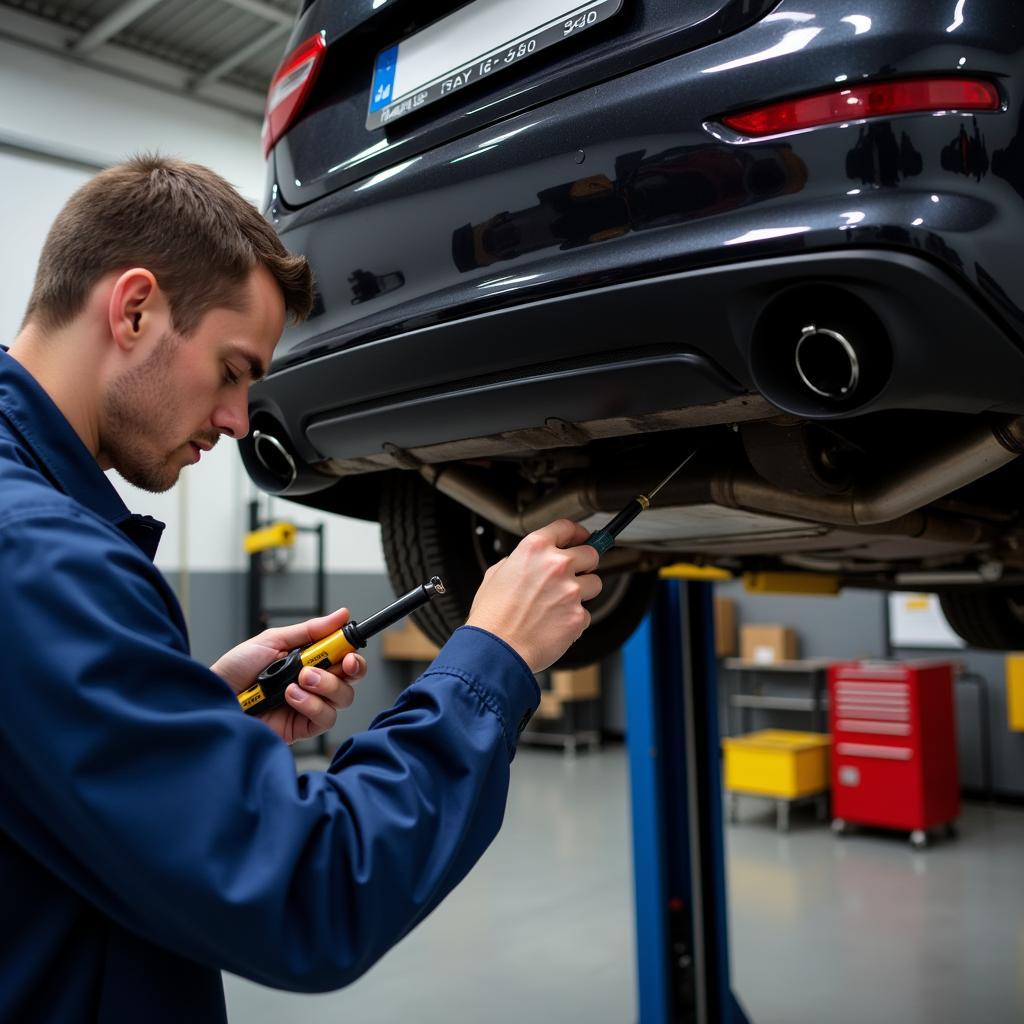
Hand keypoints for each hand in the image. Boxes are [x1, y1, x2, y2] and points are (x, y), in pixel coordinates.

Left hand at [211, 607, 367, 743]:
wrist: (214, 696)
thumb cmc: (235, 670)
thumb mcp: (272, 641)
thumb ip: (309, 630)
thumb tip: (340, 615)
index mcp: (309, 661)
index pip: (344, 657)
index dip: (353, 652)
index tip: (351, 648)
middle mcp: (313, 684)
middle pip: (351, 679)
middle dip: (351, 668)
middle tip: (342, 662)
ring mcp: (309, 706)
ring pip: (343, 698)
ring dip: (326, 685)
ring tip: (300, 679)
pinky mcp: (302, 727)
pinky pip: (325, 718)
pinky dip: (311, 704)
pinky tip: (291, 696)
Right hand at [466, 519, 601, 672]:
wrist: (496, 649)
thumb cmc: (492, 616)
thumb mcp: (496, 574)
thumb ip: (518, 561)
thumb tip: (531, 563)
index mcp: (534, 548)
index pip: (567, 527)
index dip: (577, 533)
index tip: (581, 538)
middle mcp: (556, 565)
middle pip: (591, 553)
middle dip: (585, 564)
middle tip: (573, 575)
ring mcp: (571, 591)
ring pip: (595, 584)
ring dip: (583, 592)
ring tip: (559, 605)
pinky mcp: (578, 616)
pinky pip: (586, 613)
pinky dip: (574, 619)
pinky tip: (554, 624)